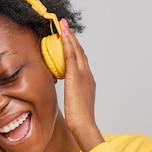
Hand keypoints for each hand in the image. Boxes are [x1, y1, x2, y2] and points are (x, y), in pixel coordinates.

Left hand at [60, 19, 103, 151]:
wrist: (85, 126)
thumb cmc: (79, 121)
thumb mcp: (75, 105)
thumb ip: (72, 97)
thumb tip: (66, 97)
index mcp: (88, 82)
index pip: (81, 61)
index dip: (75, 49)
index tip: (69, 40)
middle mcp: (88, 76)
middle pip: (80, 52)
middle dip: (73, 38)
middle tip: (65, 26)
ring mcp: (83, 75)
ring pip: (76, 50)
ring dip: (70, 36)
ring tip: (62, 25)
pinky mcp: (76, 76)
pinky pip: (71, 54)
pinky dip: (68, 42)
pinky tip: (62, 33)